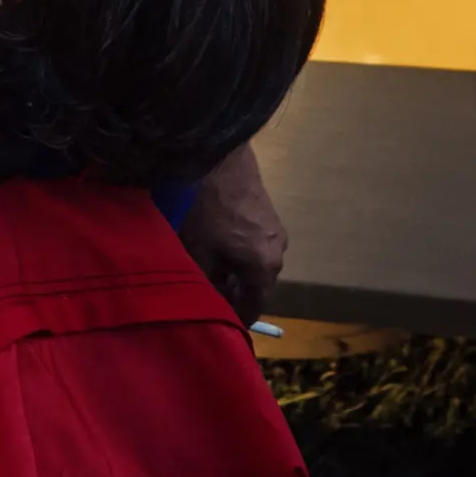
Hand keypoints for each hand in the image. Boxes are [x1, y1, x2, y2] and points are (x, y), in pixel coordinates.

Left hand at [179, 144, 286, 324]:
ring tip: (202, 268)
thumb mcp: (197, 252)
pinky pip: (252, 242)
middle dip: (229, 292)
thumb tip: (209, 302)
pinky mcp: (266, 209)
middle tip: (202, 295)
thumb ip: (206, 284)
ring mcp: (274, 228)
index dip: (233, 319)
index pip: (253, 307)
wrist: (215, 151)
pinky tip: (211, 243)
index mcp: (265, 267)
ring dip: (230, 269)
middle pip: (254, 284)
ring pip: (252, 262)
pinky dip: (234, 250)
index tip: (214, 325)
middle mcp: (278, 250)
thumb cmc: (204, 207)